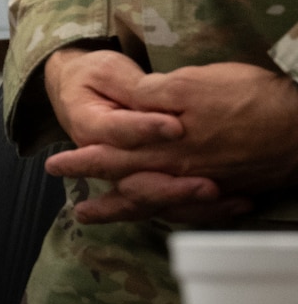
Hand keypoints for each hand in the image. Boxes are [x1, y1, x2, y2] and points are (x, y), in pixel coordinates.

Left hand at [46, 62, 297, 221]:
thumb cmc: (250, 96)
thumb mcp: (192, 84)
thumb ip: (152, 98)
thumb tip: (122, 106)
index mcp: (167, 147)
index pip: (112, 157)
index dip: (83, 161)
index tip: (54, 166)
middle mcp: (184, 173)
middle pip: (133, 189)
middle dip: (103, 201)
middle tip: (76, 212)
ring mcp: (209, 185)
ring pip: (162, 204)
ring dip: (131, 212)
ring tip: (105, 219)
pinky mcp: (232, 190)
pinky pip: (196, 213)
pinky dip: (175, 216)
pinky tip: (166, 216)